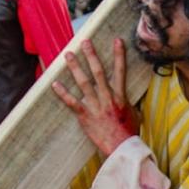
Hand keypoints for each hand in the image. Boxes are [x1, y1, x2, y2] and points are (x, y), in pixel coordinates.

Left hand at [51, 37, 137, 157]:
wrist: (122, 148)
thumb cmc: (129, 132)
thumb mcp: (133, 113)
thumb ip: (127, 102)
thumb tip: (125, 96)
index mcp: (120, 96)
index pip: (120, 71)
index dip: (119, 55)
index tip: (117, 40)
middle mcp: (107, 98)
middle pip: (99, 72)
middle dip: (91, 55)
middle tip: (85, 42)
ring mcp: (95, 106)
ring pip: (84, 83)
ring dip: (75, 67)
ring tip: (68, 55)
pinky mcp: (85, 116)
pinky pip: (72, 102)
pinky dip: (63, 93)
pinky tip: (54, 84)